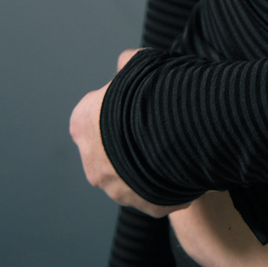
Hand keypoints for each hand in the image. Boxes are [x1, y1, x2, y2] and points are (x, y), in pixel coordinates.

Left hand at [69, 48, 190, 217]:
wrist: (180, 127)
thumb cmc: (153, 91)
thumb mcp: (138, 63)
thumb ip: (127, 64)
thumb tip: (125, 61)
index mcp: (83, 125)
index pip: (91, 116)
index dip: (114, 107)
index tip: (136, 102)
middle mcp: (93, 164)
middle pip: (110, 151)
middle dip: (129, 140)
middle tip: (157, 123)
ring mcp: (119, 190)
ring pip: (133, 176)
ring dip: (148, 163)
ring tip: (175, 141)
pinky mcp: (146, 205)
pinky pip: (158, 192)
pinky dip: (169, 181)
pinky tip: (184, 161)